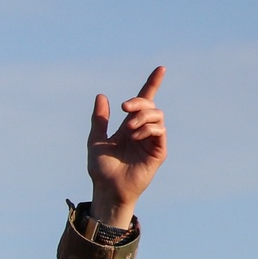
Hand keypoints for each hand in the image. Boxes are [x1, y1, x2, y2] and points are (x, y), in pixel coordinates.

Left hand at [88, 66, 166, 227]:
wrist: (107, 189)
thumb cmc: (101, 169)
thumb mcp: (96, 140)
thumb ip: (99, 119)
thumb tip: (101, 96)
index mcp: (130, 126)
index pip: (145, 101)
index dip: (153, 84)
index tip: (161, 68)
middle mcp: (142, 131)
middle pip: (150, 105)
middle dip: (138, 102)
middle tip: (124, 108)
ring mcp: (151, 142)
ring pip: (157, 116)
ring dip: (143, 116)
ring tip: (129, 128)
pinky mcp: (158, 153)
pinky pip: (160, 131)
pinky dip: (148, 128)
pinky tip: (136, 136)